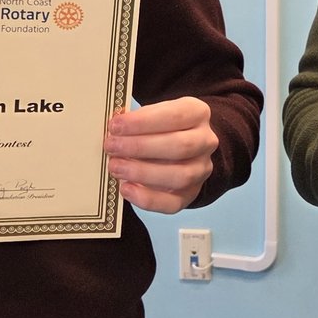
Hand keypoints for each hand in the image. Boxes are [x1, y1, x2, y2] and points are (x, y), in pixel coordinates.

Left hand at [105, 97, 217, 214]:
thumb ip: (137, 119)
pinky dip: (147, 198)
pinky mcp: (190, 194)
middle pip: (180, 146)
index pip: (175, 116)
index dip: (143, 122)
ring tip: (115, 167)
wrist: (180, 149)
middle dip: (140, 147)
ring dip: (142, 173)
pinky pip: (173, 203)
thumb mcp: (153, 114)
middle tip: (112, 146)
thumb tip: (115, 127)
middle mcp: (205, 141)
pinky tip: (126, 188)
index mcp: (197, 114)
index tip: (116, 125)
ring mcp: (200, 170)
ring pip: (180, 176)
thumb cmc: (160, 128)